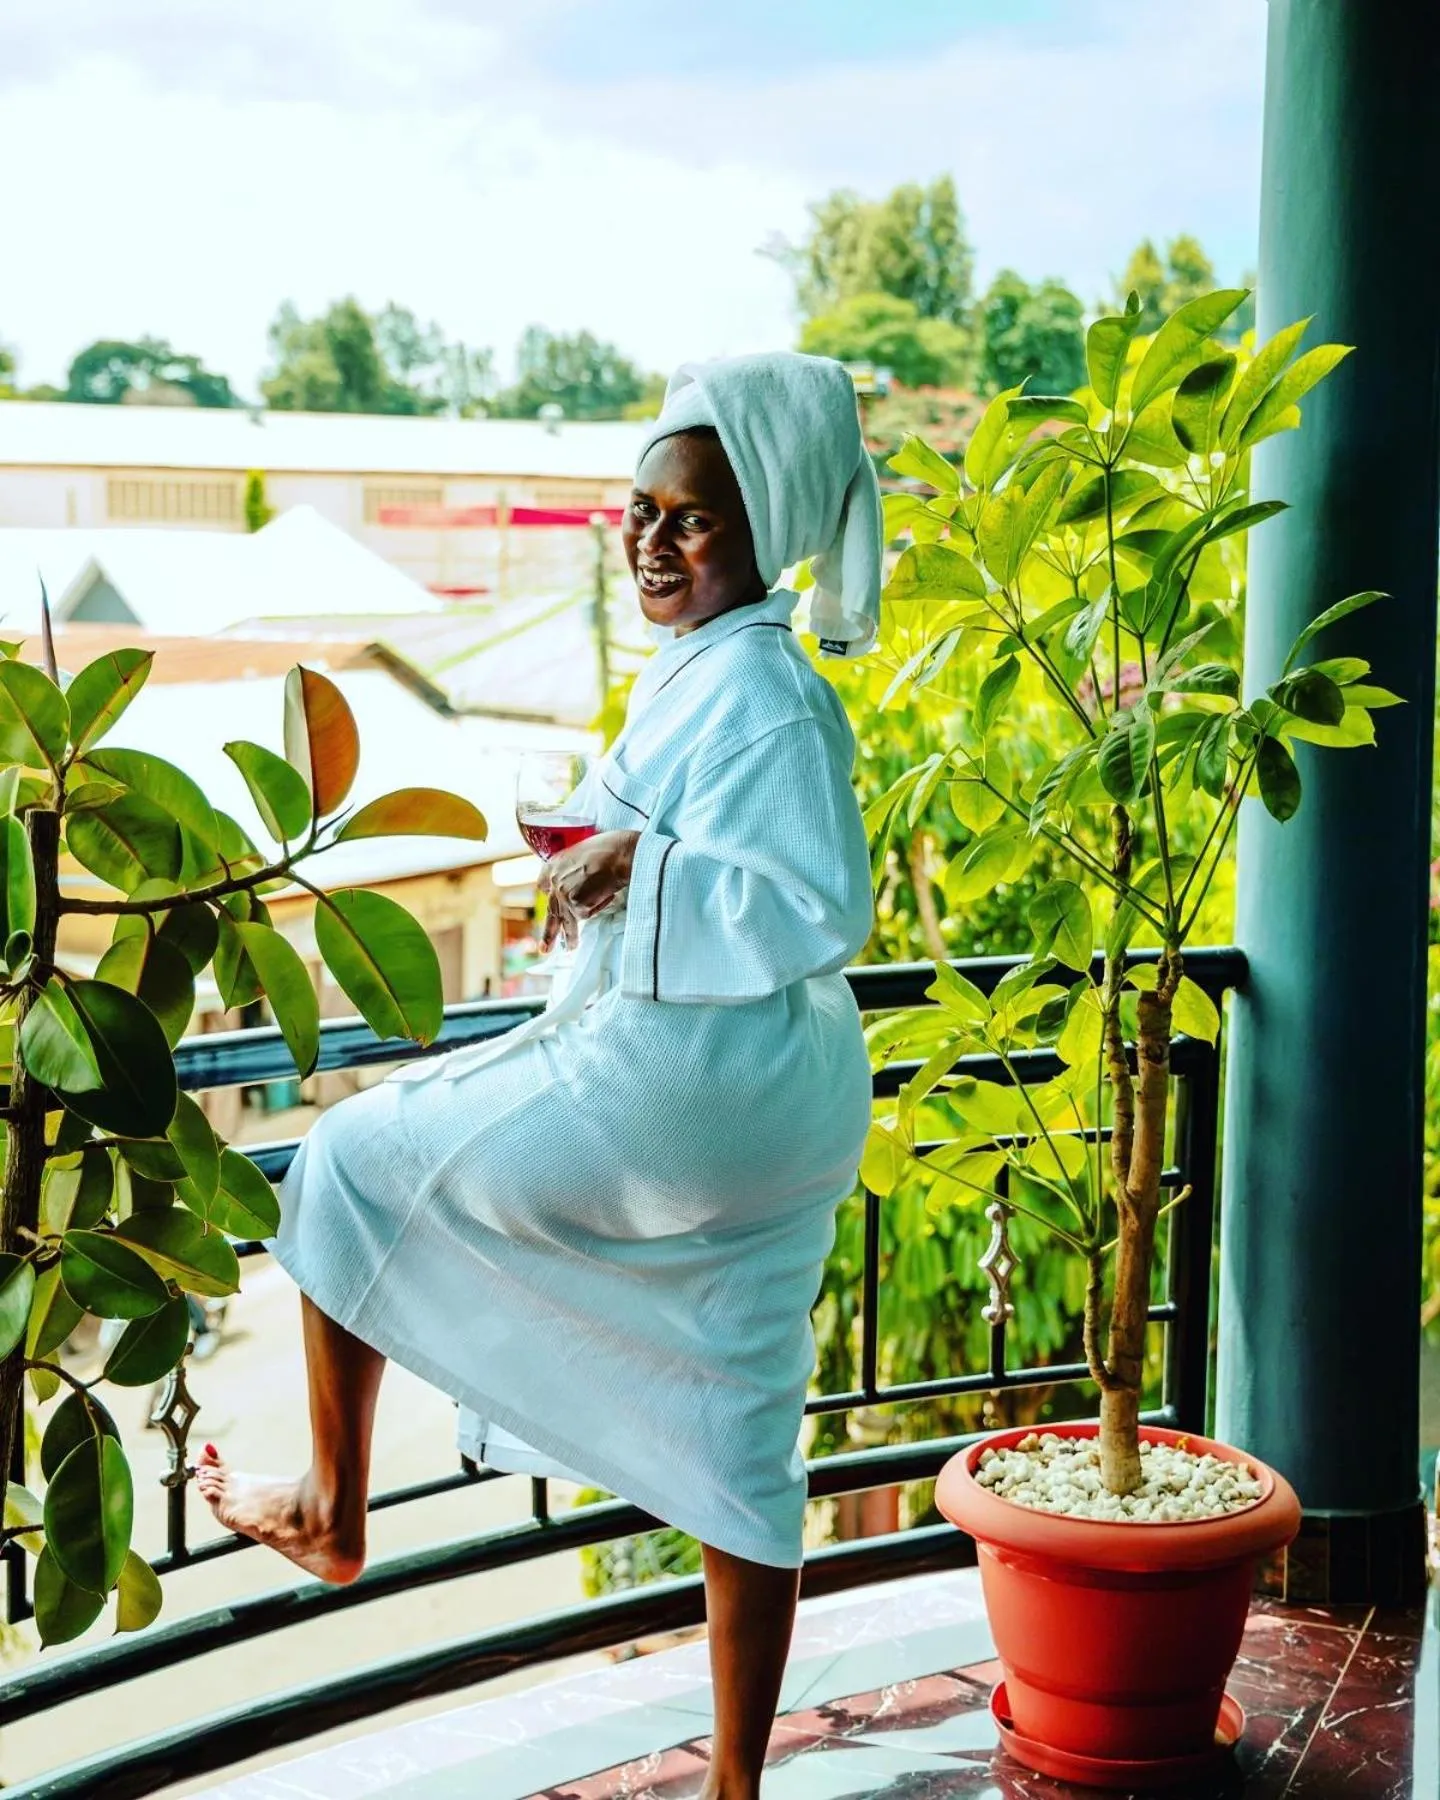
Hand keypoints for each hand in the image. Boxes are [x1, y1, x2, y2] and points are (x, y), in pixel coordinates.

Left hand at [539, 829, 639, 951]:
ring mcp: (563, 894)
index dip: (550, 895)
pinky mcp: (576, 904)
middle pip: (551, 910)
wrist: (618, 853)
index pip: (543, 885)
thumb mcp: (582, 852)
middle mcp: (554, 880)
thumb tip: (578, 880)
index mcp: (553, 865)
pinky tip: (606, 895)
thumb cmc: (609, 848)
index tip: (551, 905)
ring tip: (570, 947)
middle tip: (545, 948)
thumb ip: (574, 868)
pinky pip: (588, 913)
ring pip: (568, 919)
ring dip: (570, 936)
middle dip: (549, 932)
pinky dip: (599, 907)